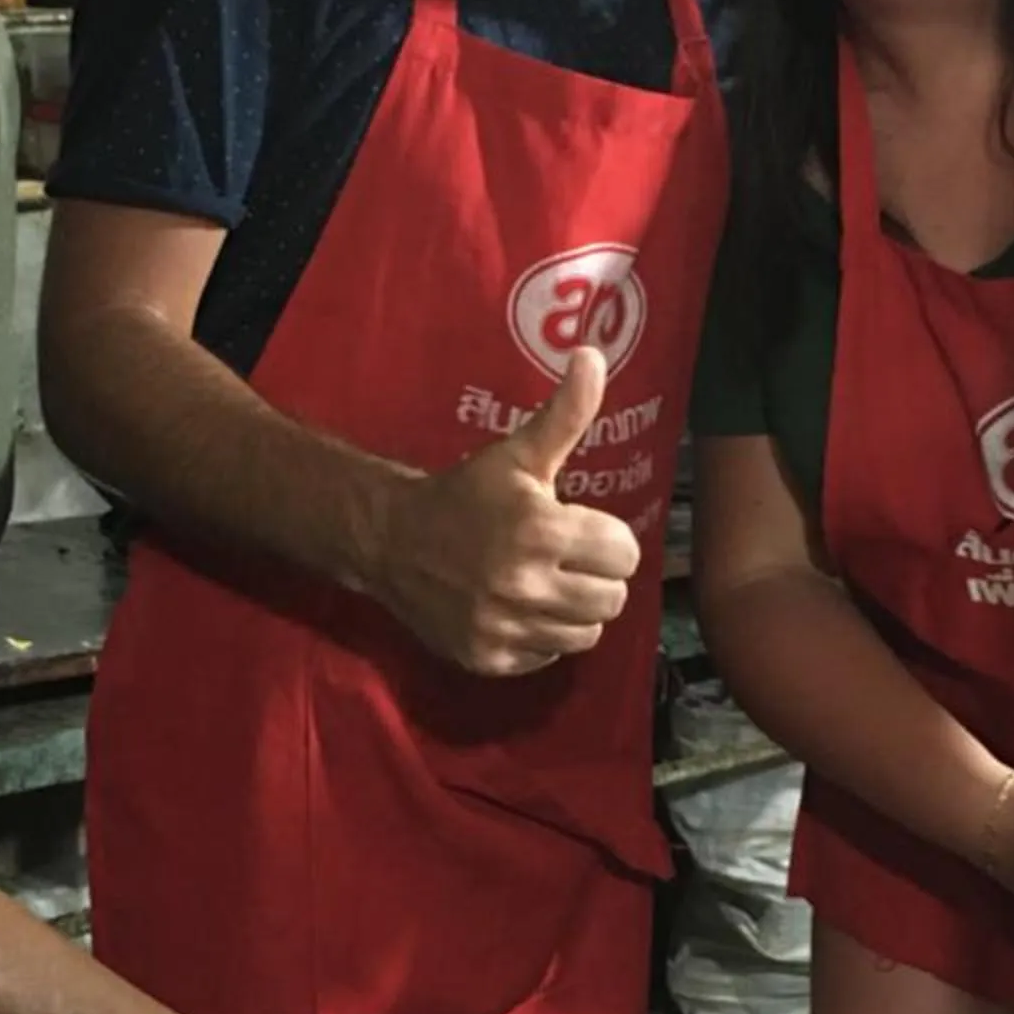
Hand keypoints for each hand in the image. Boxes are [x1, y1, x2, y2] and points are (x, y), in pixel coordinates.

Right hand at [364, 347, 639, 676]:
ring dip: (576, 610)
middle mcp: (524, 583)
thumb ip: (565, 413)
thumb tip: (593, 354)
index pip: (624, 554)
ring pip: (587, 633)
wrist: (389, 541)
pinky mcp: (488, 658)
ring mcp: (505, 627)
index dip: (609, 539)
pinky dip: (543, 637)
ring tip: (550, 585)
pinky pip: (549, 657)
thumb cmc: (464, 495)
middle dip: (598, 576)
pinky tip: (522, 609)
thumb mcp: (517, 453)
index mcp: (539, 529)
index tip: (581, 529)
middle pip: (613, 598)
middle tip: (570, 559)